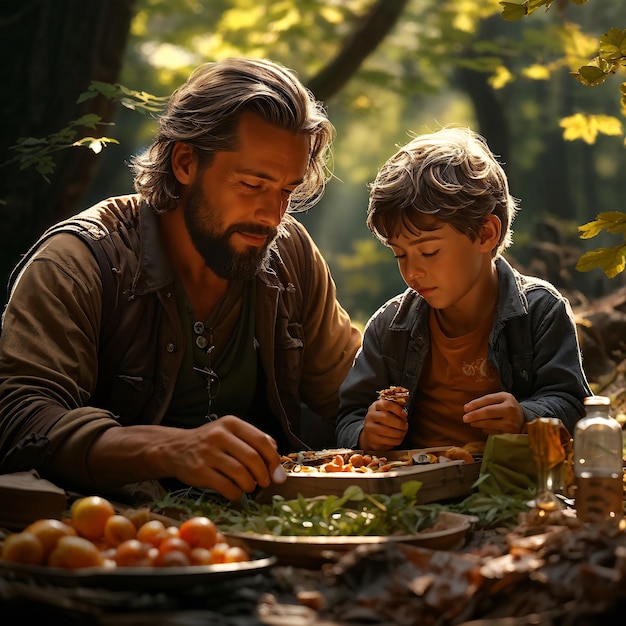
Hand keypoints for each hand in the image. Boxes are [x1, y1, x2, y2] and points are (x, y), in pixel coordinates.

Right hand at [166, 415, 285, 499]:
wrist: (174, 449)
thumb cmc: (209, 443)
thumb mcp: (230, 432)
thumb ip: (253, 439)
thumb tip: (276, 453)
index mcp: (231, 423)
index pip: (261, 440)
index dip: (273, 459)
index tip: (278, 472)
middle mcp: (219, 435)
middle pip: (252, 458)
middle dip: (264, 474)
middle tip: (265, 482)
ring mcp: (207, 453)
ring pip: (240, 473)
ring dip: (250, 485)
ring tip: (250, 486)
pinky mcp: (198, 471)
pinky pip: (226, 487)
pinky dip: (236, 494)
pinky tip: (236, 492)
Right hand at [358, 399, 407, 450]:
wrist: (370, 433)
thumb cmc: (382, 420)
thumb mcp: (386, 411)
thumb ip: (395, 410)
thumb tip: (404, 413)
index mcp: (375, 406)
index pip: (385, 404)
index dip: (397, 409)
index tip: (404, 414)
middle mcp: (370, 415)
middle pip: (385, 417)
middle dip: (399, 423)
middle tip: (405, 426)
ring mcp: (369, 427)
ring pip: (386, 430)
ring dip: (399, 433)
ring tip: (403, 433)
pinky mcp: (372, 438)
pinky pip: (386, 440)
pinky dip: (396, 440)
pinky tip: (399, 438)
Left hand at [463, 392, 524, 434]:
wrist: (524, 420)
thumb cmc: (507, 407)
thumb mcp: (501, 399)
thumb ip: (487, 401)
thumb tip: (468, 408)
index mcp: (507, 397)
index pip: (488, 399)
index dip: (475, 403)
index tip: (465, 408)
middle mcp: (510, 409)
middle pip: (488, 412)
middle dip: (474, 415)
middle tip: (465, 418)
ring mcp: (511, 422)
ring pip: (489, 423)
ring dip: (477, 423)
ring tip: (471, 423)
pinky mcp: (510, 433)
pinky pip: (493, 432)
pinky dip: (485, 429)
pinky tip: (481, 427)